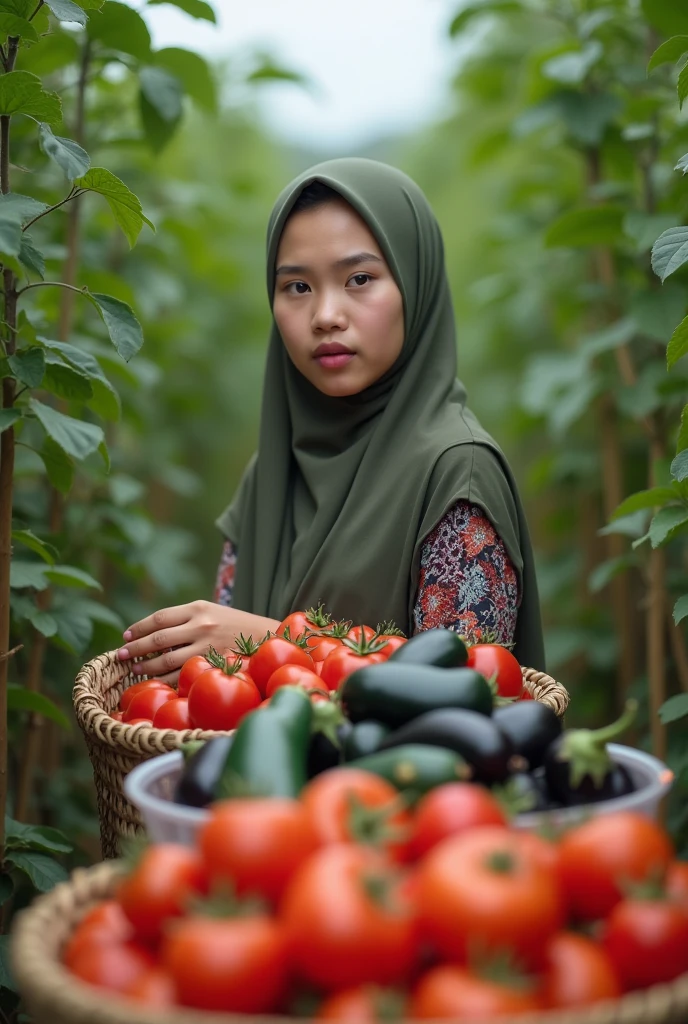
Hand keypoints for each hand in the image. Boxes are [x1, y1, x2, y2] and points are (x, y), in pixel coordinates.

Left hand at [117, 600, 279, 684]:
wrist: (268, 637)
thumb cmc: (236, 625)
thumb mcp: (212, 612)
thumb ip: (186, 619)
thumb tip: (152, 632)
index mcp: (198, 608)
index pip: (159, 618)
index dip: (139, 628)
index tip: (126, 637)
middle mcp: (201, 625)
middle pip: (158, 639)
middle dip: (136, 649)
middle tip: (121, 656)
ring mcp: (207, 647)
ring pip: (167, 660)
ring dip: (147, 668)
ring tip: (135, 671)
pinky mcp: (213, 665)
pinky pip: (183, 676)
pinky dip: (166, 681)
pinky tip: (156, 683)